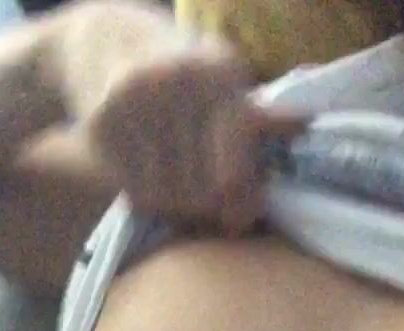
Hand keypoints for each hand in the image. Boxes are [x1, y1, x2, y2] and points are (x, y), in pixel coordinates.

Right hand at [88, 39, 305, 230]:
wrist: (108, 43)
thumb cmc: (185, 78)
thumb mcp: (228, 83)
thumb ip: (263, 115)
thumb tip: (300, 128)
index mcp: (215, 72)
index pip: (235, 161)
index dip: (247, 197)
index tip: (249, 214)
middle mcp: (172, 85)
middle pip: (206, 191)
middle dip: (218, 209)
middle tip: (220, 210)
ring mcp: (133, 106)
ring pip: (173, 199)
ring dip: (186, 209)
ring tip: (188, 192)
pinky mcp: (103, 127)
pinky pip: (140, 195)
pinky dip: (155, 202)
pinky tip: (160, 182)